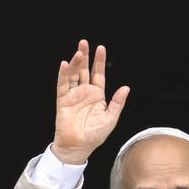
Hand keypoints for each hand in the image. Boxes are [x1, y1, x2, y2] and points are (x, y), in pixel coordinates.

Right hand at [51, 39, 129, 163]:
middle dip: (85, 56)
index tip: (101, 48)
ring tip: (78, 52)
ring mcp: (73, 95)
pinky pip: (63, 85)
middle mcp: (85, 92)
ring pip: (73, 75)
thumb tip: (126, 87)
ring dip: (75, 63)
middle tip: (84, 42)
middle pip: (84, 70)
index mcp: (97, 96)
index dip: (99, 62)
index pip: (98, 74)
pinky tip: (65, 64)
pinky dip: (63, 75)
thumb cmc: (95, 135)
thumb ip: (117, 103)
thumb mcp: (111, 118)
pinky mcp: (63, 100)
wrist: (79, 147)